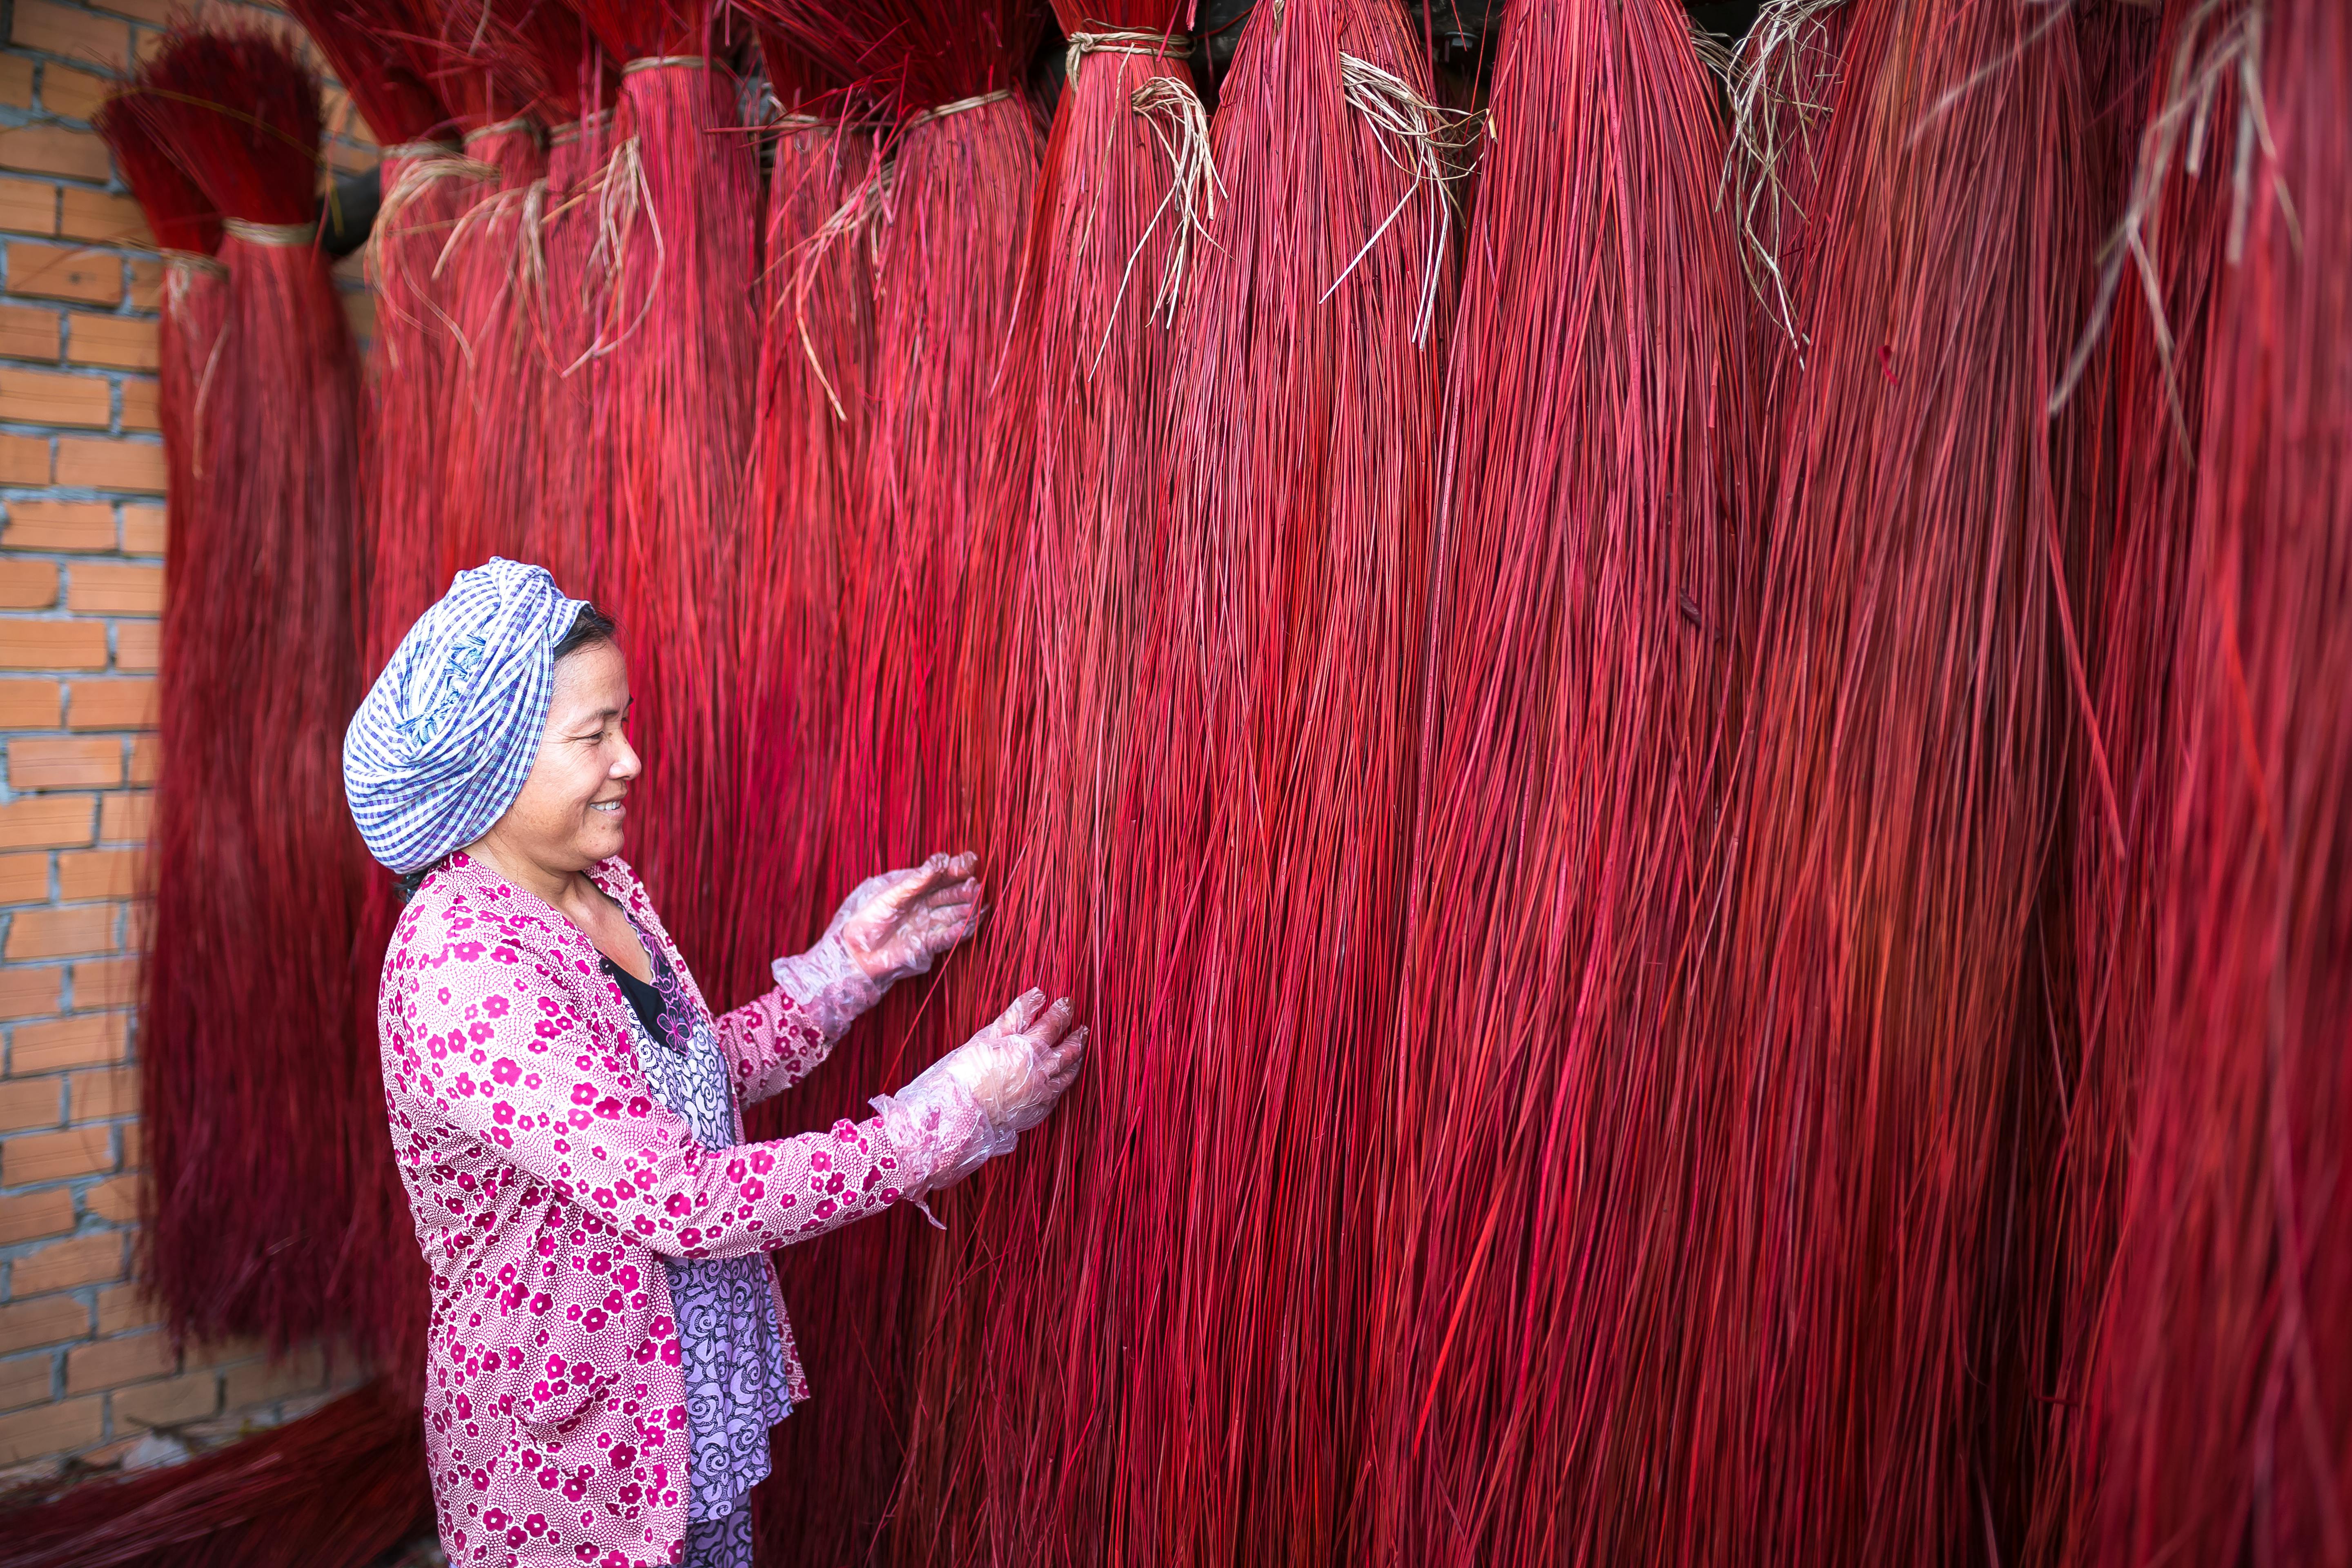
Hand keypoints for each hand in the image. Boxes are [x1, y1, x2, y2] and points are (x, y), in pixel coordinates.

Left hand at [829, 851, 984, 987]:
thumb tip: (942, 860)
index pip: (940, 876)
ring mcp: (927, 925)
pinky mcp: (927, 946)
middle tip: (975, 885)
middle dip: (965, 889)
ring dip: (967, 910)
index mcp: (914, 888)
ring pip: (953, 915)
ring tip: (980, 904)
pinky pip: (947, 937)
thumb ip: (916, 880)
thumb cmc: (865, 919)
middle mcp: (924, 905)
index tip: (971, 860)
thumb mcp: (890, 895)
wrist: (854, 953)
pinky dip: (958, 932)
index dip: (956, 868)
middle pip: (950, 895)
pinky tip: (969, 924)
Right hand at [937, 988, 1085, 1134]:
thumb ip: (1015, 1015)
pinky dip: (1064, 1081)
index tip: (1066, 1002)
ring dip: (1076, 1058)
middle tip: (1081, 1027)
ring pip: (1068, 1072)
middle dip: (1076, 1035)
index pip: (1053, 1024)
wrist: (961, 1112)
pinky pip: (1059, 1093)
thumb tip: (1037, 995)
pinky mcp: (1039, 1110)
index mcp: (1027, 1049)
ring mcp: (1042, 1092)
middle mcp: (1040, 1071)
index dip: (1061, 1011)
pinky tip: (1064, 1075)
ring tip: (1079, 1048)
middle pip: (1068, 1049)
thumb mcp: (988, 1037)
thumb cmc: (968, 1071)